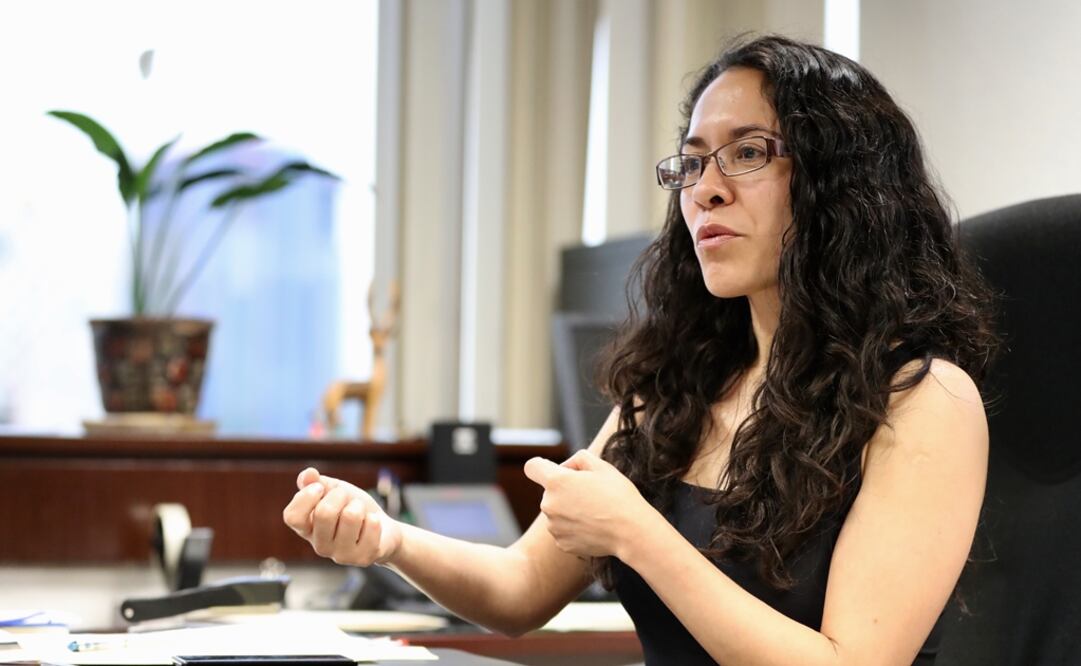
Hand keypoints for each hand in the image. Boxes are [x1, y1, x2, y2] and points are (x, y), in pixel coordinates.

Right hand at [282, 467, 402, 566]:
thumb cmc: (352, 508)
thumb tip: (308, 474)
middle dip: (340, 495)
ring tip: (360, 512)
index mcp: (307, 529)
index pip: (292, 517)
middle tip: (346, 498)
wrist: (384, 529)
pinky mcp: (362, 558)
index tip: (320, 487)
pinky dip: (374, 518)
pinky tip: (371, 525)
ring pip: (350, 516)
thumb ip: (316, 482)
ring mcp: (341, 555)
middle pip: (323, 513)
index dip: (305, 497)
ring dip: (359, 506)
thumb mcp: (332, 491)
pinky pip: (371, 524)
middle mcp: (320, 546)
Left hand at [523, 450, 654, 559]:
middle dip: (564, 490)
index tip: (554, 470)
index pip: (532, 467)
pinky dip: (574, 528)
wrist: (631, 531)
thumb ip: (579, 458)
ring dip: (569, 510)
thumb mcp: (602, 466)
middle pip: (549, 492)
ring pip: (556, 512)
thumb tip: (566, 467)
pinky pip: (563, 530)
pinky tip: (593, 527)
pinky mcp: (562, 543)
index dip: (542, 466)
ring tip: (594, 513)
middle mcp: (549, 504)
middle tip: (591, 494)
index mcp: (556, 482)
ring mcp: (554, 526)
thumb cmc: (618, 495)